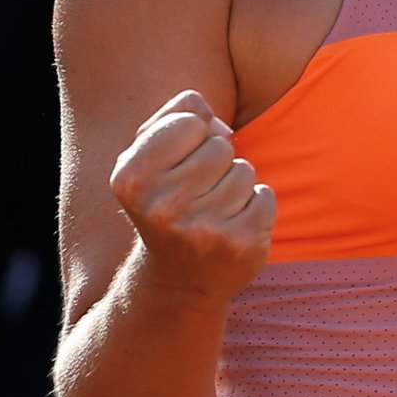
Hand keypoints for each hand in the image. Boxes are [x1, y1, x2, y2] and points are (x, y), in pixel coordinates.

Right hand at [110, 90, 274, 305]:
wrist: (178, 281)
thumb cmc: (168, 201)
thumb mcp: (152, 156)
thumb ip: (178, 115)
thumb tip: (218, 124)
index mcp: (131, 178)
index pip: (189, 120)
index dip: (191, 138)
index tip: (177, 168)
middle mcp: (162, 206)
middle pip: (219, 145)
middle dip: (215, 164)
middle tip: (197, 196)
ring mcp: (202, 228)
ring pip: (243, 170)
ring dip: (235, 186)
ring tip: (213, 212)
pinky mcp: (239, 243)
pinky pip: (264, 194)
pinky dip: (256, 206)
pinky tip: (232, 227)